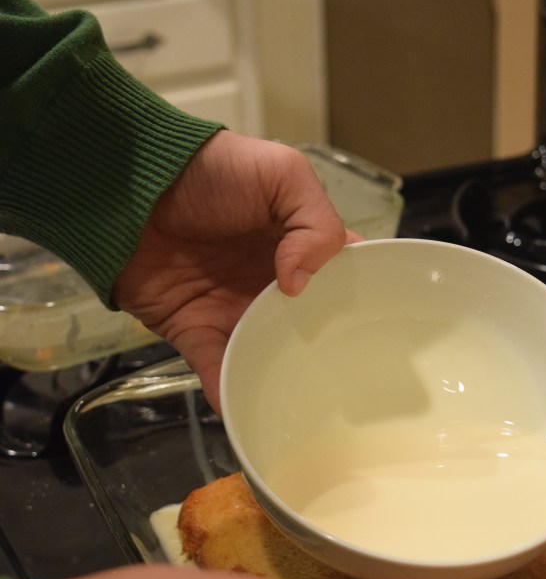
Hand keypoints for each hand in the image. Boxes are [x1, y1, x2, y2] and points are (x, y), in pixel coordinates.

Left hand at [112, 131, 353, 413]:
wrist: (132, 183)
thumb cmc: (211, 170)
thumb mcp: (281, 172)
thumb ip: (314, 221)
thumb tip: (301, 283)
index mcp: (300, 247)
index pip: (342, 280)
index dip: (362, 303)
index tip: (380, 329)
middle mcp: (272, 285)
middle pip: (309, 329)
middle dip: (327, 353)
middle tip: (348, 379)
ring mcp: (233, 310)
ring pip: (267, 354)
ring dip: (281, 378)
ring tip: (302, 406)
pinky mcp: (195, 329)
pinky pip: (215, 368)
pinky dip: (227, 390)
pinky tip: (243, 408)